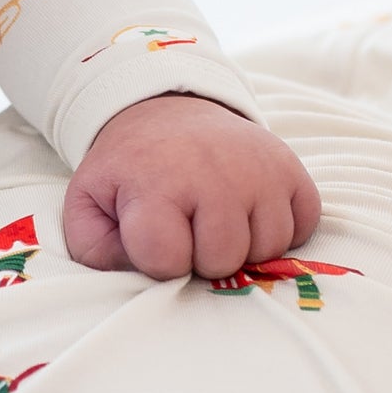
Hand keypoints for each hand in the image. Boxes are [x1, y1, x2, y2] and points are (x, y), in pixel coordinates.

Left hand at [62, 93, 321, 280]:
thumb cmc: (129, 171)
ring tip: (216, 220)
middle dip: (202, 258)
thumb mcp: (89, 204)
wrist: (167, 112)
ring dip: (243, 247)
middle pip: (223, 261)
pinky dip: (280, 230)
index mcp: (158, 183)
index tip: (153, 239)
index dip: (159, 262)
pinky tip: (249, 212)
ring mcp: (260, 170)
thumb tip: (140, 280)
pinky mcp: (292, 169)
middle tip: (188, 228)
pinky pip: (302, 228)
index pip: (168, 261)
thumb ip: (96, 252)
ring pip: (268, 249)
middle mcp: (215, 173)